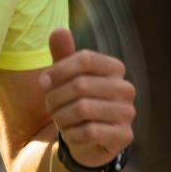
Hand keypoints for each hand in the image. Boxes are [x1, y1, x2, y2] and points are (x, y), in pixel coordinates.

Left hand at [39, 28, 135, 168]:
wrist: (84, 140)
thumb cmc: (73, 102)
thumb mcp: (64, 77)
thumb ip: (62, 55)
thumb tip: (58, 30)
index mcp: (114, 68)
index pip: (86, 59)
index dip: (59, 69)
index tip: (42, 82)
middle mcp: (125, 89)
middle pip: (80, 85)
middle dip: (56, 97)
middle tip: (49, 106)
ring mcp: (127, 112)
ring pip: (83, 109)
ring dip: (61, 116)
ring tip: (60, 119)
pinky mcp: (124, 136)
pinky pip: (89, 131)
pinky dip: (72, 134)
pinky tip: (70, 134)